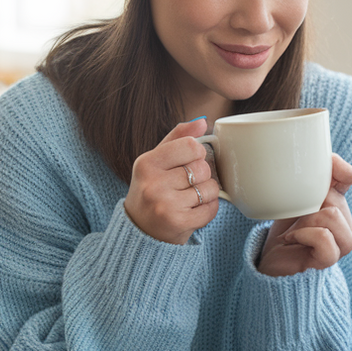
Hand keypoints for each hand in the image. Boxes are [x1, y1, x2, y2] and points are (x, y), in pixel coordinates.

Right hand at [124, 119, 219, 244]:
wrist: (140, 229)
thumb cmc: (151, 190)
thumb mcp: (156, 161)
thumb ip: (177, 138)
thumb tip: (202, 121)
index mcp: (147, 163)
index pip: (190, 146)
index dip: (197, 153)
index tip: (190, 161)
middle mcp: (153, 183)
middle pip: (202, 168)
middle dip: (202, 175)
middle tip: (188, 184)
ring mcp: (165, 205)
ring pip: (209, 188)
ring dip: (206, 194)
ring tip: (190, 199)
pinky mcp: (178, 222)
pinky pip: (211, 209)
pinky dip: (208, 209)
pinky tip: (193, 211)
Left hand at [257, 154, 351, 276]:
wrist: (271, 263)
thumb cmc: (283, 230)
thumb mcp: (291, 198)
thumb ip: (304, 178)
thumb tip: (321, 161)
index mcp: (337, 204)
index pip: (347, 176)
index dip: (335, 169)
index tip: (312, 174)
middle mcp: (345, 223)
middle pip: (334, 198)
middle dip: (308, 203)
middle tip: (293, 217)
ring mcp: (340, 243)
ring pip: (333, 216)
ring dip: (306, 220)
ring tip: (293, 230)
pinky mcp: (328, 260)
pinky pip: (324, 238)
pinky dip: (304, 235)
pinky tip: (292, 239)